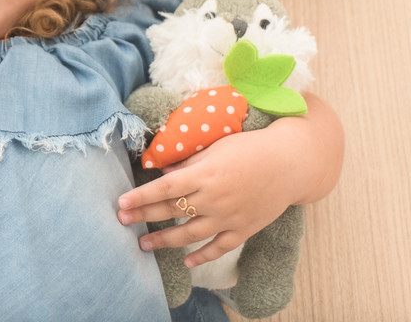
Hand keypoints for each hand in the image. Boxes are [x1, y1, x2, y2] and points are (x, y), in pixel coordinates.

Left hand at [116, 129, 295, 267]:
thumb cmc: (249, 149)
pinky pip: (220, 247)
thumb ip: (187, 164)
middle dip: (144, 217)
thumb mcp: (215, 149)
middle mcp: (214, 198)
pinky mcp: (244, 229)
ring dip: (165, 241)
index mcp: (205, 174)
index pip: (164, 187)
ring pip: (191, 234)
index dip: (141, 196)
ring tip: (144, 244)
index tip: (120, 203)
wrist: (290, 164)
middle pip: (172, 211)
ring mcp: (229, 216)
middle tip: (121, 222)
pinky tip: (187, 262)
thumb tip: (161, 171)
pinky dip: (203, 256)